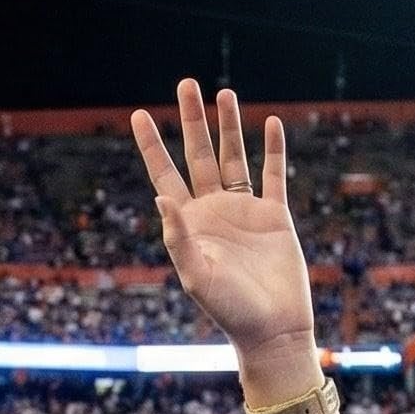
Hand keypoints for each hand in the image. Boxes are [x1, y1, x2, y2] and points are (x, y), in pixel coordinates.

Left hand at [131, 81, 315, 380]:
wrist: (272, 330)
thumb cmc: (230, 311)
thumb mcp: (197, 276)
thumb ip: (179, 237)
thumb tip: (161, 197)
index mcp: (190, 224)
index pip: (165, 176)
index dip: (153, 146)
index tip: (139, 114)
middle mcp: (214, 212)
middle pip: (198, 156)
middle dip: (192, 120)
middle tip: (186, 83)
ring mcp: (245, 212)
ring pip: (234, 158)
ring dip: (229, 126)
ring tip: (224, 94)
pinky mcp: (275, 217)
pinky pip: (273, 176)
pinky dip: (273, 150)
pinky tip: (271, 123)